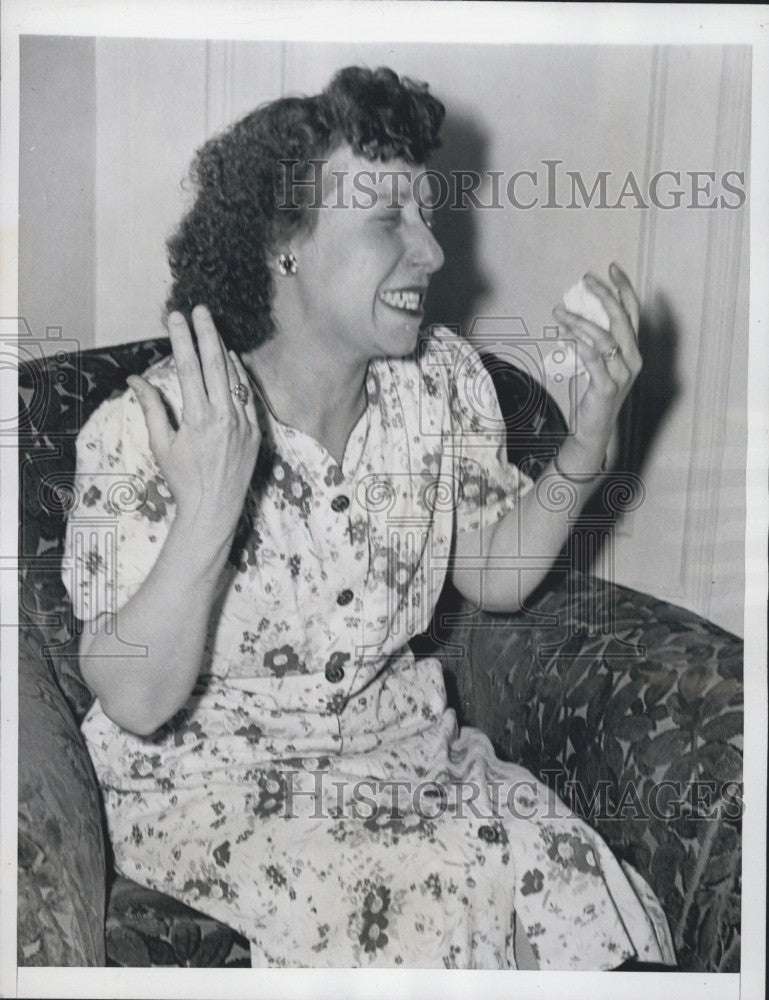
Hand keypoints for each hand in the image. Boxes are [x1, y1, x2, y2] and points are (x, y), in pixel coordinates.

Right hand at [127, 306, 261, 547]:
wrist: (215, 509)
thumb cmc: (183, 480)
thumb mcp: (161, 445)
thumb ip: (151, 408)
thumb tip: (135, 379)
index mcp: (199, 418)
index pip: (189, 367)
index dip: (182, 338)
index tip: (175, 317)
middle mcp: (225, 417)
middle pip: (215, 364)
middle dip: (206, 333)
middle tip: (200, 309)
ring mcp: (244, 423)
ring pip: (235, 377)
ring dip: (223, 350)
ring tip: (213, 328)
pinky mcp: (256, 432)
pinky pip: (248, 396)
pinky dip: (240, 376)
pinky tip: (233, 360)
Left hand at [552, 262, 641, 470]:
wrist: (594, 428)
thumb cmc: (593, 392)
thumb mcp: (596, 361)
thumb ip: (592, 340)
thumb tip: (574, 314)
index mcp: (632, 350)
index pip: (633, 312)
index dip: (624, 288)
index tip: (612, 268)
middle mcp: (632, 359)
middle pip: (621, 319)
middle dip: (603, 295)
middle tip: (585, 279)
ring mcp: (622, 374)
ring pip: (603, 337)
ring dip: (579, 320)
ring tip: (558, 311)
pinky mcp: (606, 387)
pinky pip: (592, 358)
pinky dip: (578, 343)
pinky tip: (564, 333)